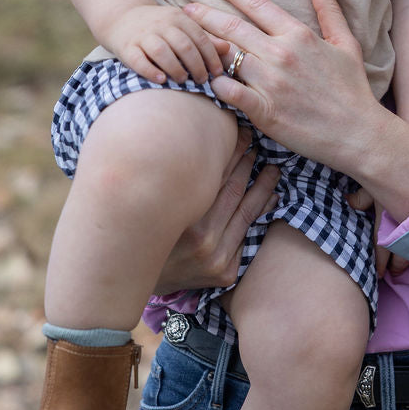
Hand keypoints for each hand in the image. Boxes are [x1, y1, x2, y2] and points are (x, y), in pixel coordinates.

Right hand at [103, 3, 224, 84]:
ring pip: (162, 51)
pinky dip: (150, 70)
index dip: (211, 56)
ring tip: (183, 81)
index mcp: (178, 18)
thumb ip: (204, 37)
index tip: (218, 73)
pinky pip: (138, 59)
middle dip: (196, 65)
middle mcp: (161, 24)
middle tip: (202, 81)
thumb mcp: (181, 26)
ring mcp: (143, 35)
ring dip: (175, 68)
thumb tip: (228, 49)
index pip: (199, 37)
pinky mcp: (127, 46)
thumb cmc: (159, 26)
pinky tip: (161, 80)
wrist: (121, 16)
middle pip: (183, 45)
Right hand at [152, 132, 278, 292]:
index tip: (242, 133)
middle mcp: (202, 240)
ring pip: (247, 213)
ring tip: (273, 170)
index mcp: (183, 218)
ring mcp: (216, 259)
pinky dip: (260, 215)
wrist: (135, 276)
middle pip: (234, 191)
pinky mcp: (225, 273)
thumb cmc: (143, 230)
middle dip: (248, 165)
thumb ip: (181, 178)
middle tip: (258, 146)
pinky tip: (269, 199)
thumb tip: (203, 145)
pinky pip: (246, 237)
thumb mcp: (157, 203)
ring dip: (263, 188)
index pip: (215, 176)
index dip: (232, 151)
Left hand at [184, 0, 381, 172]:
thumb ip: (329, 10)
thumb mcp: (346, 43)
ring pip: (226, 57)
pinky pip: (229, 92)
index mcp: (298, 35)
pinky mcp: (264, 111)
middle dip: (204, 15)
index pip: (257, 4)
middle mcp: (280, 54)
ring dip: (204, 47)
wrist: (358, 132)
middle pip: (232, 27)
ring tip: (186, 42)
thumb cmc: (353, 89)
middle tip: (184, 9)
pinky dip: (213, 84)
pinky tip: (202, 79)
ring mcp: (270, 82)